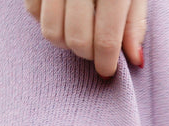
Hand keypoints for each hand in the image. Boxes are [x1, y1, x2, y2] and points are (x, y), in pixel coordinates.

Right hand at [26, 0, 147, 77]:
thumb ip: (135, 21)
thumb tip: (135, 60)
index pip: (106, 38)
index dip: (106, 63)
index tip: (107, 72)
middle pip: (77, 40)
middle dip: (87, 54)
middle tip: (96, 49)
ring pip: (51, 32)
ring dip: (66, 41)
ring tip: (80, 30)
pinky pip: (33, 12)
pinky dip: (47, 20)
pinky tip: (62, 11)